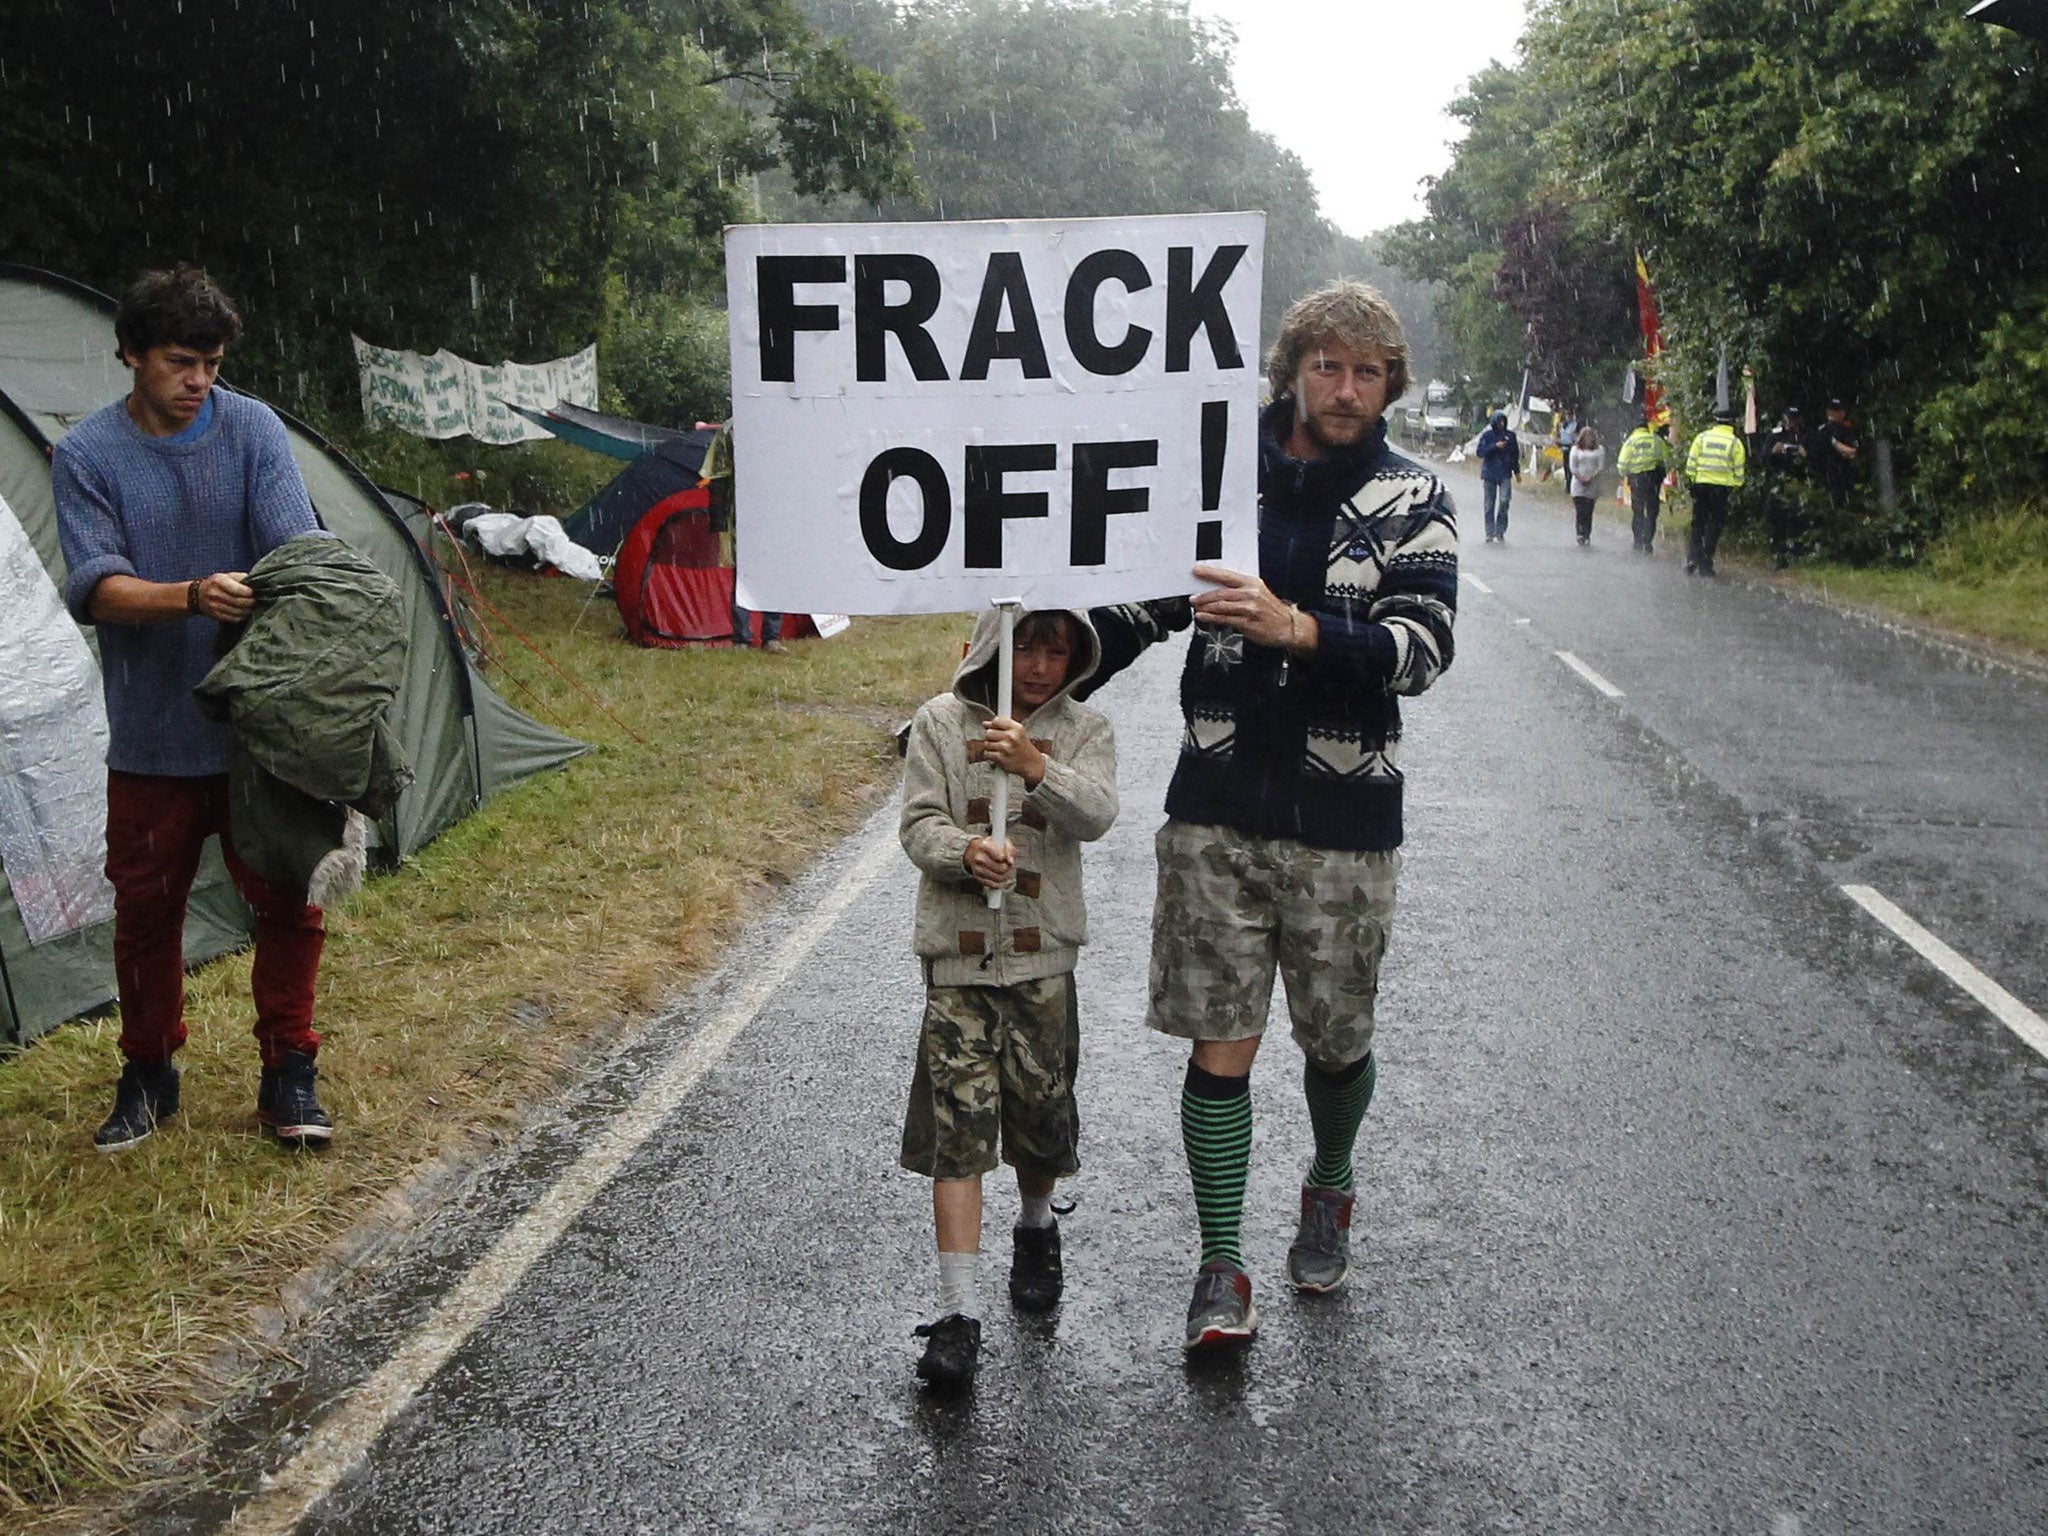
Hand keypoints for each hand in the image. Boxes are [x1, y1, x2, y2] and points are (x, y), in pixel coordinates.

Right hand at [195, 571, 254, 621]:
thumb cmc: (217, 583)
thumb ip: (241, 578)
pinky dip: (242, 617)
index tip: (255, 592)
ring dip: (248, 610)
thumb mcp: (226, 576)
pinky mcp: (216, 615)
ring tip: (252, 607)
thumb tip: (256, 584)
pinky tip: (245, 612)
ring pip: (238, 612)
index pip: (239, 590)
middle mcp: (215, 594)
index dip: (250, 593)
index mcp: (219, 581)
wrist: (197, 594)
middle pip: (240, 602)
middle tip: (256, 601)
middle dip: (252, 602)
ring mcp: (214, 606)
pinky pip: (234, 619)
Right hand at [962, 835, 1014, 890]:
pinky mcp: (977, 877)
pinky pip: (992, 885)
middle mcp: (979, 858)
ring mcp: (977, 869)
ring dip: (1005, 876)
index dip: (1006, 858)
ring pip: (998, 878)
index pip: (1000, 857)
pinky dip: (999, 883)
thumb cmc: (990, 846)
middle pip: (1001, 869)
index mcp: (984, 846)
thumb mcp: (1001, 841)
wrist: (973, 851)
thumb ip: (1009, 850)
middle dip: (1007, 868)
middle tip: (1007, 865)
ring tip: (1004, 870)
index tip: (1005, 857)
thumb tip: (1010, 861)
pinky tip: (1000, 879)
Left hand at [983, 716, 1046, 787]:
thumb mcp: (1017, 732)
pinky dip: (990, 755)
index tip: (995, 729)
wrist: (1031, 763)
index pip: (996, 721)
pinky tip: (998, 755)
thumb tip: (985, 724)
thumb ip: (1002, 725)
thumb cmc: (1022, 747)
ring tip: (999, 749)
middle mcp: (1011, 736)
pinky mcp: (1001, 758)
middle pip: (989, 733)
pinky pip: (987, 753)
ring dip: (990, 747)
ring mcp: (1006, 748)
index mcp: (1016, 728)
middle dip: (991, 737)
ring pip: (986, 743)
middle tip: (998, 741)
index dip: (992, 725)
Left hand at [1190, 564, 1313, 651]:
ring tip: (1197, 608)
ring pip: (1221, 606)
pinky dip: (1211, 618)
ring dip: (1206, 607)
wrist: (1287, 626)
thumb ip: (1239, 590)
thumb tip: (1216, 590)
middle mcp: (1251, 594)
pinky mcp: (1248, 623)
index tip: (1197, 570)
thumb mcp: (1258, 593)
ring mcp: (1249, 609)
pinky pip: (1225, 619)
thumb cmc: (1270, 610)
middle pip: (1221, 592)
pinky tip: (1203, 617)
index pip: (1227, 575)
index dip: (1210, 573)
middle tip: (1193, 597)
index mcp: (1252, 583)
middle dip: (1204, 595)